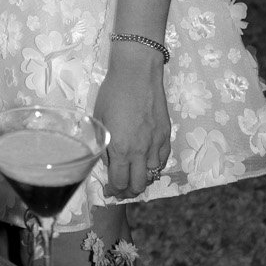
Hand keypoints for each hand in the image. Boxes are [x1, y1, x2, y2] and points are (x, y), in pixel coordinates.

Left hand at [92, 55, 172, 198]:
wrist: (137, 74)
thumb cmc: (113, 93)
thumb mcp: (99, 119)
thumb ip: (103, 145)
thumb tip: (107, 162)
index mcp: (120, 148)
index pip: (119, 182)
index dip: (113, 191)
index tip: (109, 190)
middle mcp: (139, 151)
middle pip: (138, 186)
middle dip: (128, 191)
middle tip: (121, 187)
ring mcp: (155, 144)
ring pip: (153, 175)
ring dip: (143, 178)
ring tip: (134, 173)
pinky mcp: (166, 136)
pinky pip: (163, 160)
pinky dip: (155, 166)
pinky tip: (148, 161)